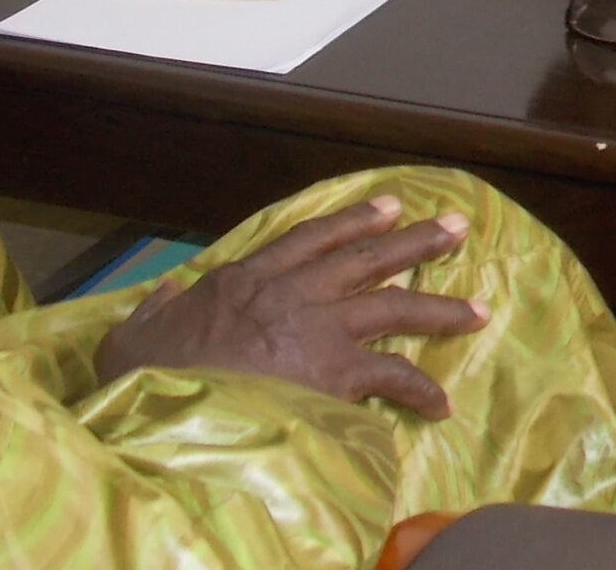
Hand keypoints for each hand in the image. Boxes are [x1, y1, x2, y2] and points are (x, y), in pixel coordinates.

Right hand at [92, 195, 485, 417]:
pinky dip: (419, 390)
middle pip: (365, 259)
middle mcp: (293, 294)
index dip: (352, 221)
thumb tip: (166, 294)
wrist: (160, 407)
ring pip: (395, 307)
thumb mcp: (136, 333)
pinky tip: (440, 403)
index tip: (388, 207)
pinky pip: (392, 377)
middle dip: (414, 242)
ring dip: (441, 307)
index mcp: (247, 279)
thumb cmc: (143, 377)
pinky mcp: (335, 373)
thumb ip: (158, 310)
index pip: (310, 240)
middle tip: (455, 226)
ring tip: (479, 310)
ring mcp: (319, 330)